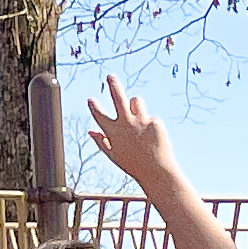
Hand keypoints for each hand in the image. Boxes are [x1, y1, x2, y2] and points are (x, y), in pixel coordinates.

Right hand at [83, 72, 182, 194]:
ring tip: (138, 118)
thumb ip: (101, 142)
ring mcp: (141, 121)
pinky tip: (154, 139)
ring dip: (134, 105)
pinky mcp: (155, 122)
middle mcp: (126, 124)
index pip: (100, 115)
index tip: (90, 99)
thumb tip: (90, 131)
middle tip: (110, 77)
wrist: (157, 171)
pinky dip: (151, 125)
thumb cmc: (134, 165)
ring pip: (136, 100)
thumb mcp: (114, 155)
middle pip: (118, 97)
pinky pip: (151, 117)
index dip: (94, 107)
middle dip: (112, 85)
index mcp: (113, 132)